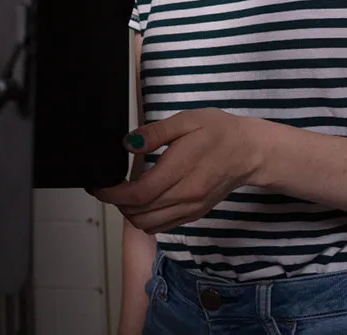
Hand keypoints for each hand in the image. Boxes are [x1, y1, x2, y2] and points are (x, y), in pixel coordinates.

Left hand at [92, 109, 263, 233]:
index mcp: (180, 171)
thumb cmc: (218, 132)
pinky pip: (163, 226)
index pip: (137, 194)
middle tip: (107, 186)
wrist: (250, 151)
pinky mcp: (196, 214)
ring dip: (130, 213)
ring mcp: (192, 209)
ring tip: (123, 193)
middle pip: (139, 214)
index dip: (111, 194)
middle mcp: (186, 197)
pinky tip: (142, 201)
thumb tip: (127, 143)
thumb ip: (154, 132)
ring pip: (149, 225)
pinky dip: (146, 219)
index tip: (97, 186)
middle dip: (116, 203)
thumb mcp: (185, 121)